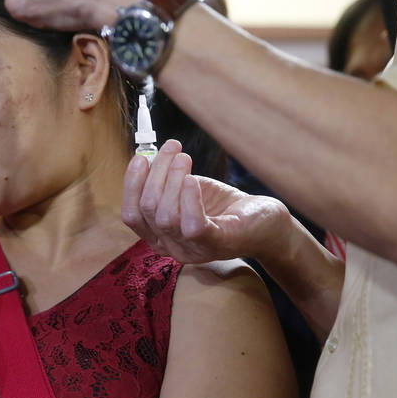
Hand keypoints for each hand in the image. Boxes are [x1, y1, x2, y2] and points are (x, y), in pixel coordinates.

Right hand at [122, 140, 291, 263]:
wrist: (265, 221)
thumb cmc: (222, 205)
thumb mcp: (186, 190)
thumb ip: (165, 181)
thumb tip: (146, 157)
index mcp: (159, 236)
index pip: (131, 215)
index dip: (132, 184)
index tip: (141, 157)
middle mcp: (172, 248)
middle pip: (147, 210)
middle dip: (157, 172)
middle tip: (172, 148)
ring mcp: (194, 249)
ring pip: (166, 216)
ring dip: (173, 179)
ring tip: (185, 158)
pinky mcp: (217, 244)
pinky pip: (193, 226)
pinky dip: (189, 199)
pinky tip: (193, 180)